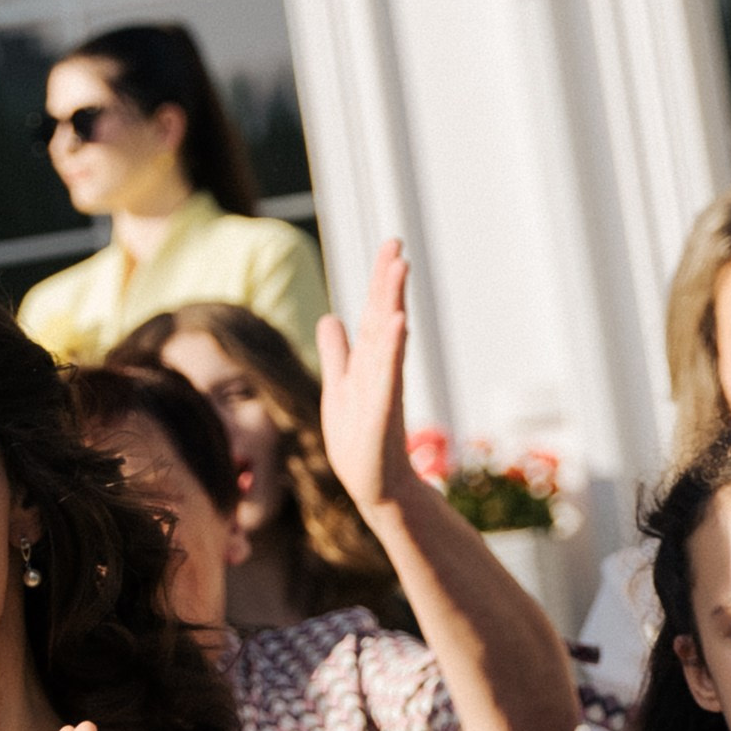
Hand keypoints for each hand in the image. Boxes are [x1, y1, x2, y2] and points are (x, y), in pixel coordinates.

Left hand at [315, 243, 416, 530]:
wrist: (375, 486)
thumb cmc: (359, 441)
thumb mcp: (339, 386)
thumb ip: (337, 352)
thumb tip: (331, 317)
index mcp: (370, 362)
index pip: (376, 312)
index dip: (381, 280)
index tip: (391, 247)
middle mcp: (380, 368)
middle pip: (385, 316)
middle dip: (388, 280)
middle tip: (396, 244)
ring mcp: (384, 387)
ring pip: (389, 336)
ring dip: (394, 301)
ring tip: (400, 268)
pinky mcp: (384, 410)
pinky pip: (389, 372)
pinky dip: (394, 346)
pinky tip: (399, 321)